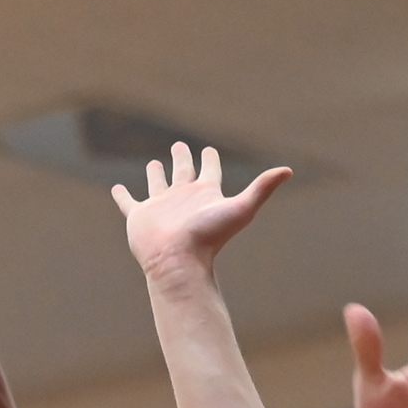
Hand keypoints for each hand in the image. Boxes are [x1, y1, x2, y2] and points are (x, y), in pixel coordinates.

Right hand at [113, 144, 291, 282]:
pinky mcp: (139, 217)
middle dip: (183, 159)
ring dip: (156, 174)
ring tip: (154, 164)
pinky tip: (117, 188)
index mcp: (204, 194)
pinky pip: (128, 203)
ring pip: (157, 185)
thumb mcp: (241, 207)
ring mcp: (160, 208)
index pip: (209, 171)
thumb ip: (263, 188)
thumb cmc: (210, 237)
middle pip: (183, 173)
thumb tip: (289, 170)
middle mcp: (182, 198)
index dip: (210, 159)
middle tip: (180, 145)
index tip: (209, 150)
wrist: (179, 261)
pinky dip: (122, 196)